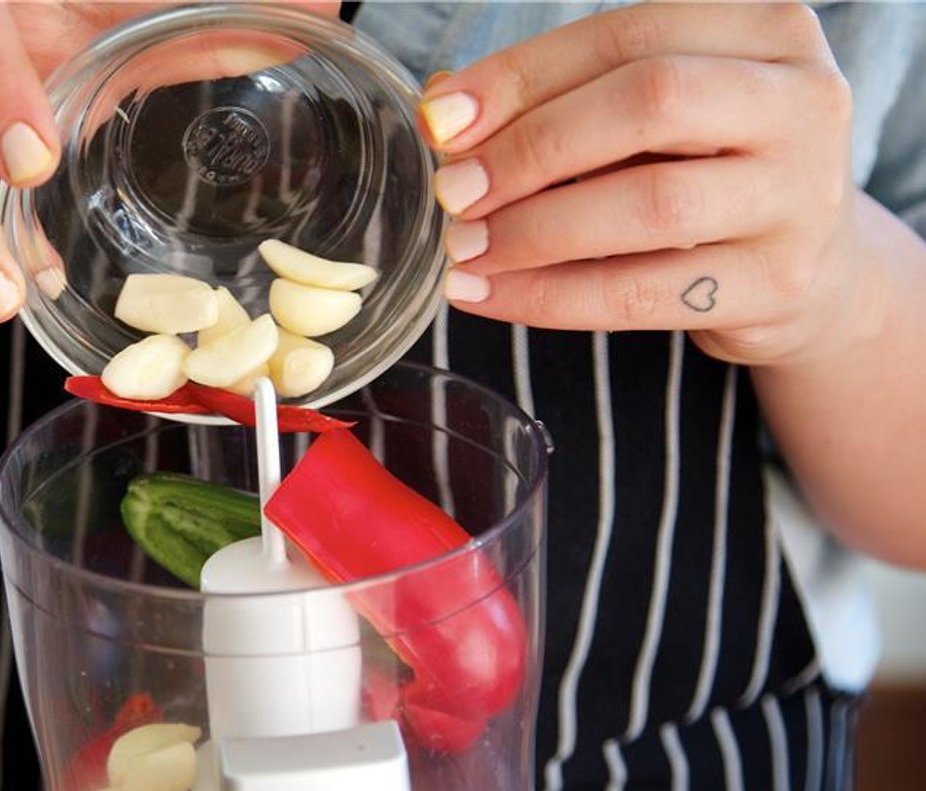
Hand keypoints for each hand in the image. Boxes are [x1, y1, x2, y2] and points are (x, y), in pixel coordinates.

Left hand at [417, 3, 857, 367]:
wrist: (810, 274)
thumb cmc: (708, 176)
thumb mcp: (655, 119)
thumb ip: (564, 100)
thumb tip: (444, 108)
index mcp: (766, 30)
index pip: (627, 35)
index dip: (524, 76)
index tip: (442, 121)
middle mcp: (801, 101)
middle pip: (648, 103)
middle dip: (532, 148)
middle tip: (455, 193)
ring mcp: (800, 197)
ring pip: (650, 203)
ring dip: (535, 230)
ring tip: (464, 249)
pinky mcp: (776, 285)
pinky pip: (642, 292)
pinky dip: (551, 297)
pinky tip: (491, 296)